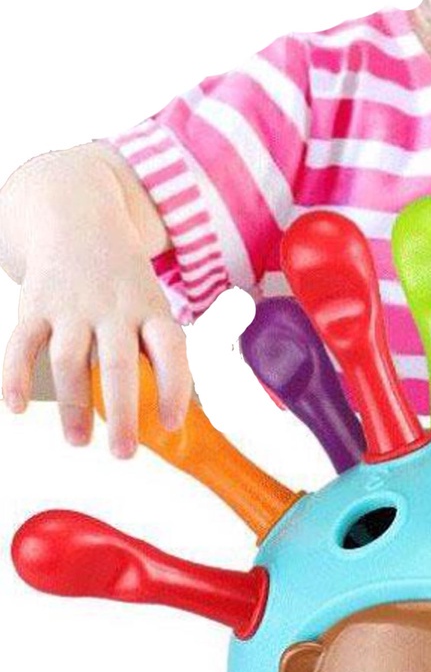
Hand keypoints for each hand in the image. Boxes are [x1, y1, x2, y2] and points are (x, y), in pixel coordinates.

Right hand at [0, 145, 188, 455]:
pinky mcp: (35, 305)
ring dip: (73, 405)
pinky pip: (21, 343)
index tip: (171, 424)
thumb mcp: (153, 306)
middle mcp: (113, 309)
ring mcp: (72, 306)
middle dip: (121, 412)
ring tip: (79, 442)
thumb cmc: (125, 283)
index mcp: (151, 310)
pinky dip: (15, 376)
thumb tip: (171, 416)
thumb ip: (159, 355)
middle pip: (118, 364)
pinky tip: (16, 409)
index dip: (174, 387)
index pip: (170, 350)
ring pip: (70, 360)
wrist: (79, 218)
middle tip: (124, 453)